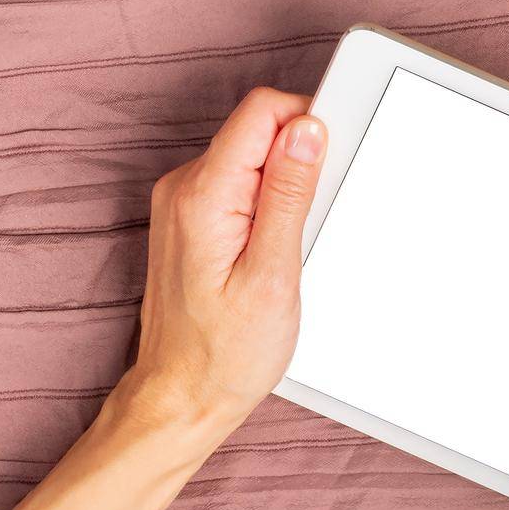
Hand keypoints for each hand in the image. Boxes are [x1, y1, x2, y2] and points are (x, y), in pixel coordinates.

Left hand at [114, 87, 326, 447]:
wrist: (180, 398)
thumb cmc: (225, 353)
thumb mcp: (274, 275)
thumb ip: (290, 195)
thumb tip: (307, 130)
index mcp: (202, 195)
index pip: (262, 110)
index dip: (306, 123)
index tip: (328, 163)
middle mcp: (183, 187)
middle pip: (257, 128)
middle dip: (296, 161)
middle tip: (305, 223)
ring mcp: (181, 200)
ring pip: (250, 154)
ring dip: (281, 185)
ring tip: (284, 246)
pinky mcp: (188, 215)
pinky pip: (237, 180)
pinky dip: (264, 202)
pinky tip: (267, 249)